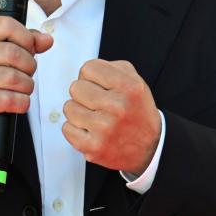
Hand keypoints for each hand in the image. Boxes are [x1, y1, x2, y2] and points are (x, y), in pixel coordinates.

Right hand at [0, 17, 53, 137]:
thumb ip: (23, 42)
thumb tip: (46, 40)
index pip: (6, 25)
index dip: (26, 38)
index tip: (30, 50)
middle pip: (12, 52)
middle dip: (29, 66)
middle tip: (28, 73)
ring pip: (12, 77)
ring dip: (27, 86)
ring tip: (24, 88)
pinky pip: (6, 99)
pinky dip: (20, 102)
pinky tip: (19, 102)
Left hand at [62, 59, 160, 174]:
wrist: (150, 147)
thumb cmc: (136, 110)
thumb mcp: (135, 81)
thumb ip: (110, 67)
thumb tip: (85, 72)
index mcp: (129, 87)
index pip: (88, 68)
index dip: (91, 76)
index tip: (99, 85)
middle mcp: (118, 107)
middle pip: (75, 87)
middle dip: (84, 93)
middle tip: (97, 103)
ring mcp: (105, 129)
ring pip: (69, 107)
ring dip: (79, 111)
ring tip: (95, 117)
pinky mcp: (93, 147)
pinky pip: (66, 128)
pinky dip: (75, 129)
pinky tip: (90, 130)